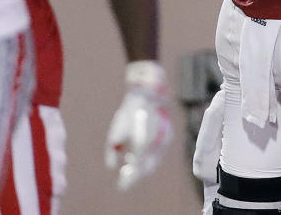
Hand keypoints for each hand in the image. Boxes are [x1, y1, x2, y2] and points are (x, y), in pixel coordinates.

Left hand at [105, 61, 171, 189]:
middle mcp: (157, 143)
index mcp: (143, 143)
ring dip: (143, 167)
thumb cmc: (129, 112)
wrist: (147, 94)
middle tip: (125, 182)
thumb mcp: (115, 131)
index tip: (121, 187)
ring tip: (129, 166)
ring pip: (154, 161)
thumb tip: (112, 166)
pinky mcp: (168, 136)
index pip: (138, 169)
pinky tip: (136, 156)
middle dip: (137, 176)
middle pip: (148, 167)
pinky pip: (158, 152)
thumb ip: (112, 150)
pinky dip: (149, 157)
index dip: (130, 179)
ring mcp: (165, 140)